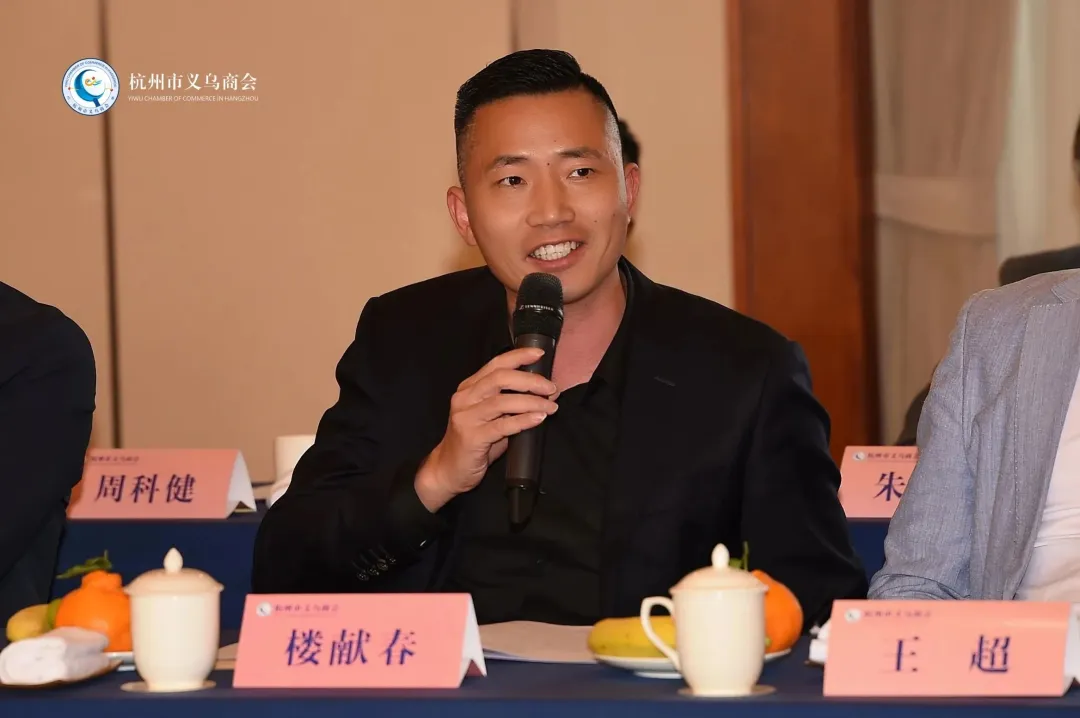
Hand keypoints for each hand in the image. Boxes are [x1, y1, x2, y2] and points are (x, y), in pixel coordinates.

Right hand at [415, 347, 558, 511]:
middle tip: (551, 388)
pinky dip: (524, 420)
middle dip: (530, 380)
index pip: (496, 364)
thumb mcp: (491, 418)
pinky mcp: (471, 437)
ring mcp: (466, 417)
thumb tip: (545, 394)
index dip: (519, 356)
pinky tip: (539, 418)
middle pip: (500, 378)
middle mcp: (465, 398)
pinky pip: (503, 425)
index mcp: (469, 388)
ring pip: (503, 401)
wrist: (448, 471)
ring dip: (532, 402)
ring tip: (550, 406)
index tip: (539, 354)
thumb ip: (512, 405)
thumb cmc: (473, 444)